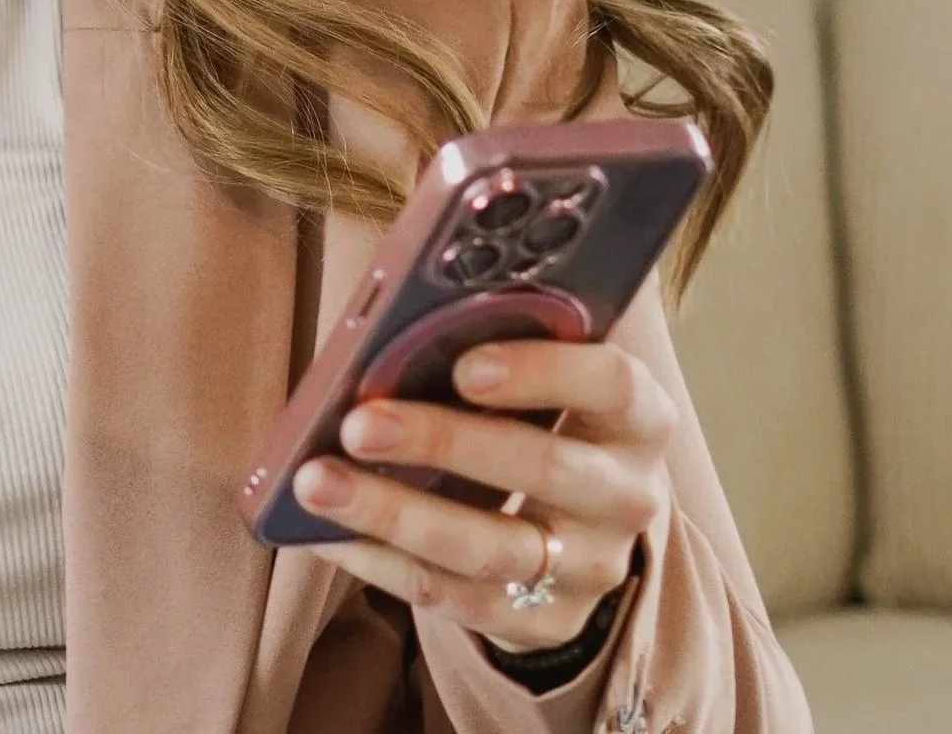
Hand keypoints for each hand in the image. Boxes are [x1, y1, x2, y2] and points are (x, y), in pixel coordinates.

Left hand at [290, 339, 670, 653]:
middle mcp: (626, 496)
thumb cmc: (537, 418)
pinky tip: (326, 533)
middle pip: (541, 466)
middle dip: (442, 442)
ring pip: (489, 547)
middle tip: (357, 424)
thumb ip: (489, 347)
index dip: (542, 372)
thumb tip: (389, 328)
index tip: (464, 364)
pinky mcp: (546, 622)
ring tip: (316, 482)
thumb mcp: (538, 377)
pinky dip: (382, 564)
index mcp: (636, 418)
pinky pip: (455, 598)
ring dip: (393, 513)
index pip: (613, 385)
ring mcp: (590, 568)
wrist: (580, 526)